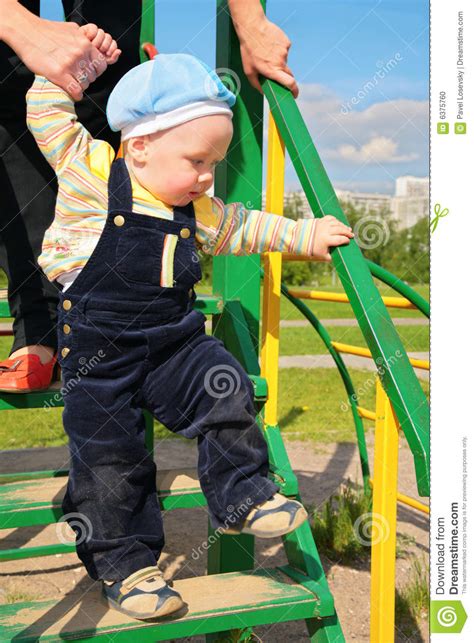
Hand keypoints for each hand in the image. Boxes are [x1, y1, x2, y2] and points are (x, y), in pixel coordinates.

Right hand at [1, 2, 120, 99]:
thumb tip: (91, 44)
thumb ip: (83, 38)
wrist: (26, 31)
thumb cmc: (46, 30)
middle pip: (92, 77)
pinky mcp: (59, 74)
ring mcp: (70, 65)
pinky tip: (73, 94)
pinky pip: (76, 91)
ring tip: (72, 84)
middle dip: (86, 79)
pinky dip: (76, 95)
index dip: (96, 71)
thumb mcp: (71, 29)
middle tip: (77, 78)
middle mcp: (80, 55)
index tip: (88, 72)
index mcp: (85, 44)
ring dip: (80, 87)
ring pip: (84, 85)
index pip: (102, 66)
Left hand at [237, 15, 298, 97]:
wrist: (252, 27)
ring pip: (284, 61)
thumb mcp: (248, 71)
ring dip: (278, 60)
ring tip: (266, 53)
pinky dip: (278, 50)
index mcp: (273, 71)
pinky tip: (270, 45)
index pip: (290, 83)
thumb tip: (264, 93)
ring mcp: (285, 51)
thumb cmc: (248, 50)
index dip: (294, 91)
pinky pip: (284, 50)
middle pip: (289, 74)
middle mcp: (281, 62)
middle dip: (284, 76)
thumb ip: (257, 85)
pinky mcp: (286, 42)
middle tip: (274, 72)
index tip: (294, 95)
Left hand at [309, 216, 353, 261]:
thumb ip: (330, 257)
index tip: (348, 242)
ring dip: (344, 226)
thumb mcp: (320, 255)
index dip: (346, 241)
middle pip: (340, 230)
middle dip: (347, 233)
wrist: (300, 238)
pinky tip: (339, 224)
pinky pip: (331, 218)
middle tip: (352, 235)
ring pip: (337, 223)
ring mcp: (323, 224)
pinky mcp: (320, 220)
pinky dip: (336, 220)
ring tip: (348, 229)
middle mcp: (325, 231)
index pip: (340, 239)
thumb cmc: (311, 248)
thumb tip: (337, 258)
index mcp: (326, 240)